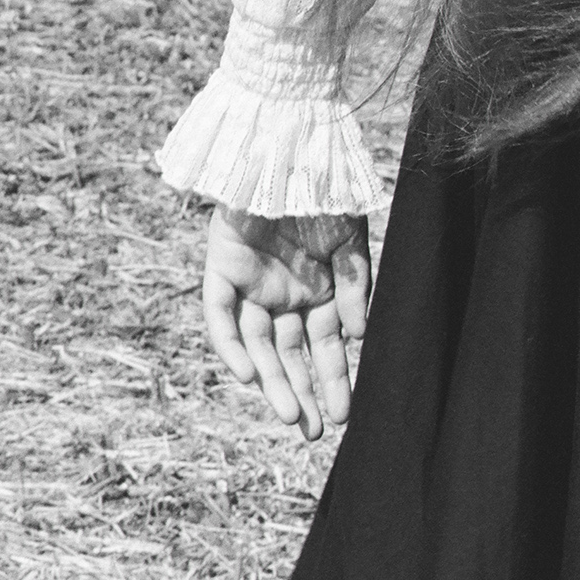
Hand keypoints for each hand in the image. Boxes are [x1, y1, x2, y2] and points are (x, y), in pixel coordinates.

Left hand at [202, 208, 371, 442]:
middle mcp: (285, 295)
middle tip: (315, 433)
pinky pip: (222, 317)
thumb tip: (358, 337)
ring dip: (273, 380)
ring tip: (288, 415)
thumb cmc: (327, 190)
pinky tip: (249, 375)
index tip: (343, 416)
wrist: (289, 146)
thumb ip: (356, 286)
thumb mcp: (354, 239)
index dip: (333, 380)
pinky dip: (231, 346)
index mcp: (319, 290)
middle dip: (303, 393)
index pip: (325, 347)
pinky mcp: (221, 271)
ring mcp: (252, 286)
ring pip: (258, 346)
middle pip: (290, 355)